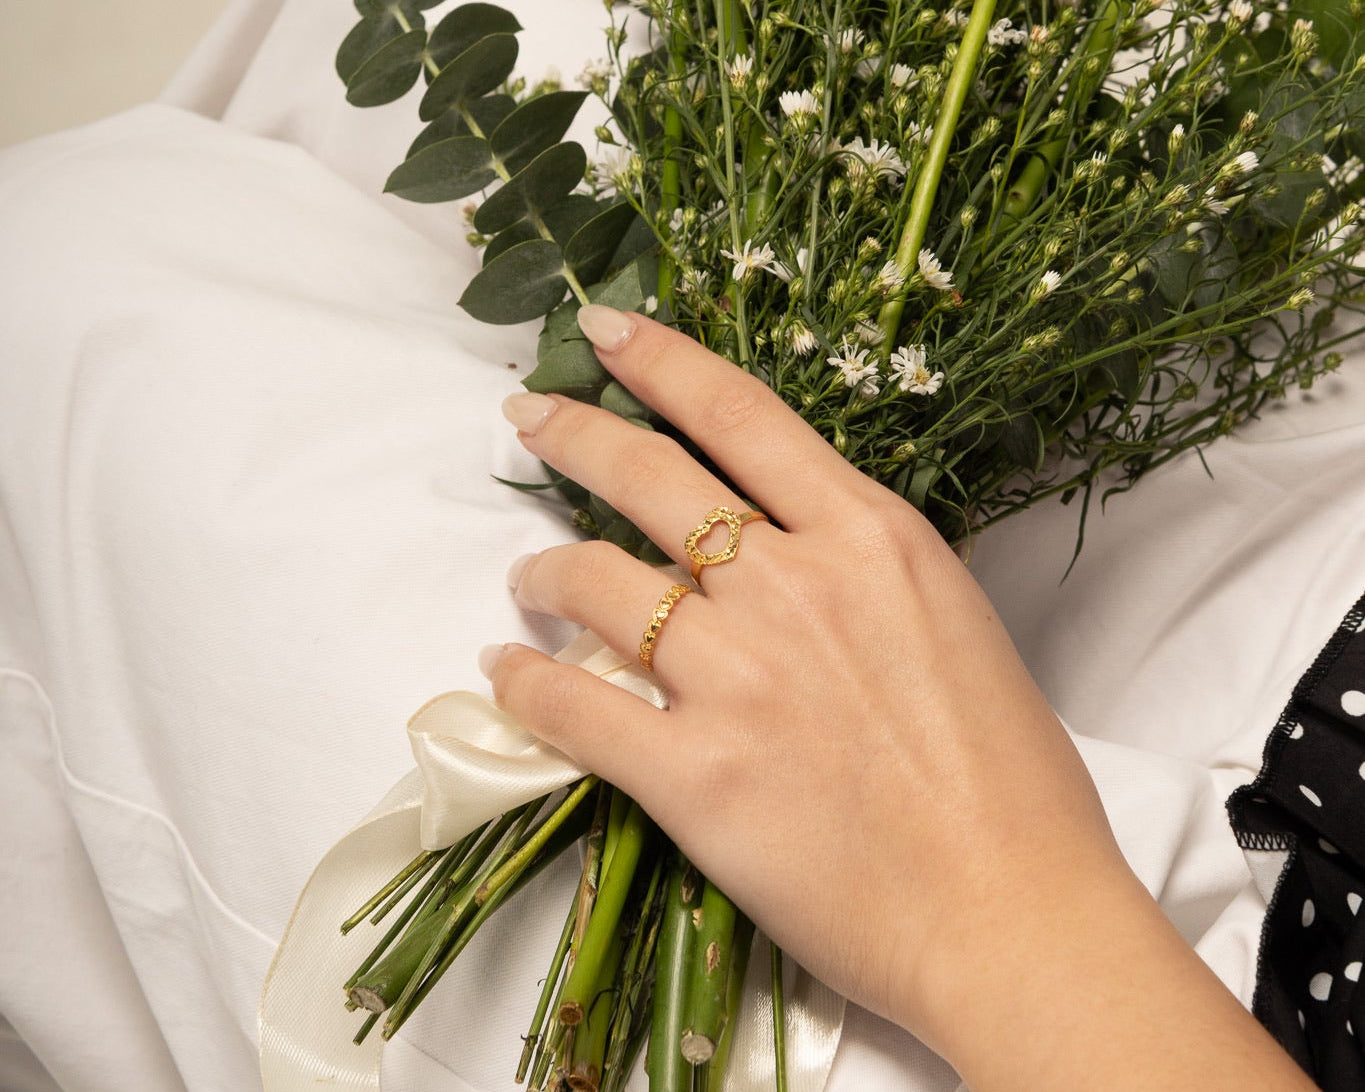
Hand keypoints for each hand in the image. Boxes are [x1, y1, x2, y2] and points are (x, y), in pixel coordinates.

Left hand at [482, 305, 1312, 1090]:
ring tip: (525, 580)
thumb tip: (786, 553)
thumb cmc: (1010, 781)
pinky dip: (524, 685)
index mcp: (869, 539)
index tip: (604, 331)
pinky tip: (504, 673)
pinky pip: (575, 708)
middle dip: (572, 434)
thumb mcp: (950, 625)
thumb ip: (861, 572)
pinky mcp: (695, 773)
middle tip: (527, 418)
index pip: (741, 415)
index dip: (659, 361)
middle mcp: (793, 585)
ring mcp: (737, 676)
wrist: (1012, 913)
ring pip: (597, 584)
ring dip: (543, 571)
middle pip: (648, 478)